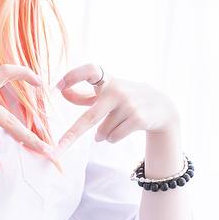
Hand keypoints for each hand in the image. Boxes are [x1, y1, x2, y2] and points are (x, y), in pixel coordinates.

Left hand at [53, 64, 179, 148]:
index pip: (90, 71)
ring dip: (101, 135)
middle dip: (72, 134)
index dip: (73, 76)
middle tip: (58, 148)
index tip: (57, 87)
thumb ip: (84, 95)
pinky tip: (123, 129)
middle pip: (90, 117)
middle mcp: (117, 90)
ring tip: (114, 124)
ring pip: (101, 132)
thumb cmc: (125, 99)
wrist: (162, 107)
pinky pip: (113, 138)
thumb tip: (61, 92)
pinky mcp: (138, 118)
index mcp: (107, 80)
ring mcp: (129, 104)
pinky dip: (112, 139)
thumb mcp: (107, 93)